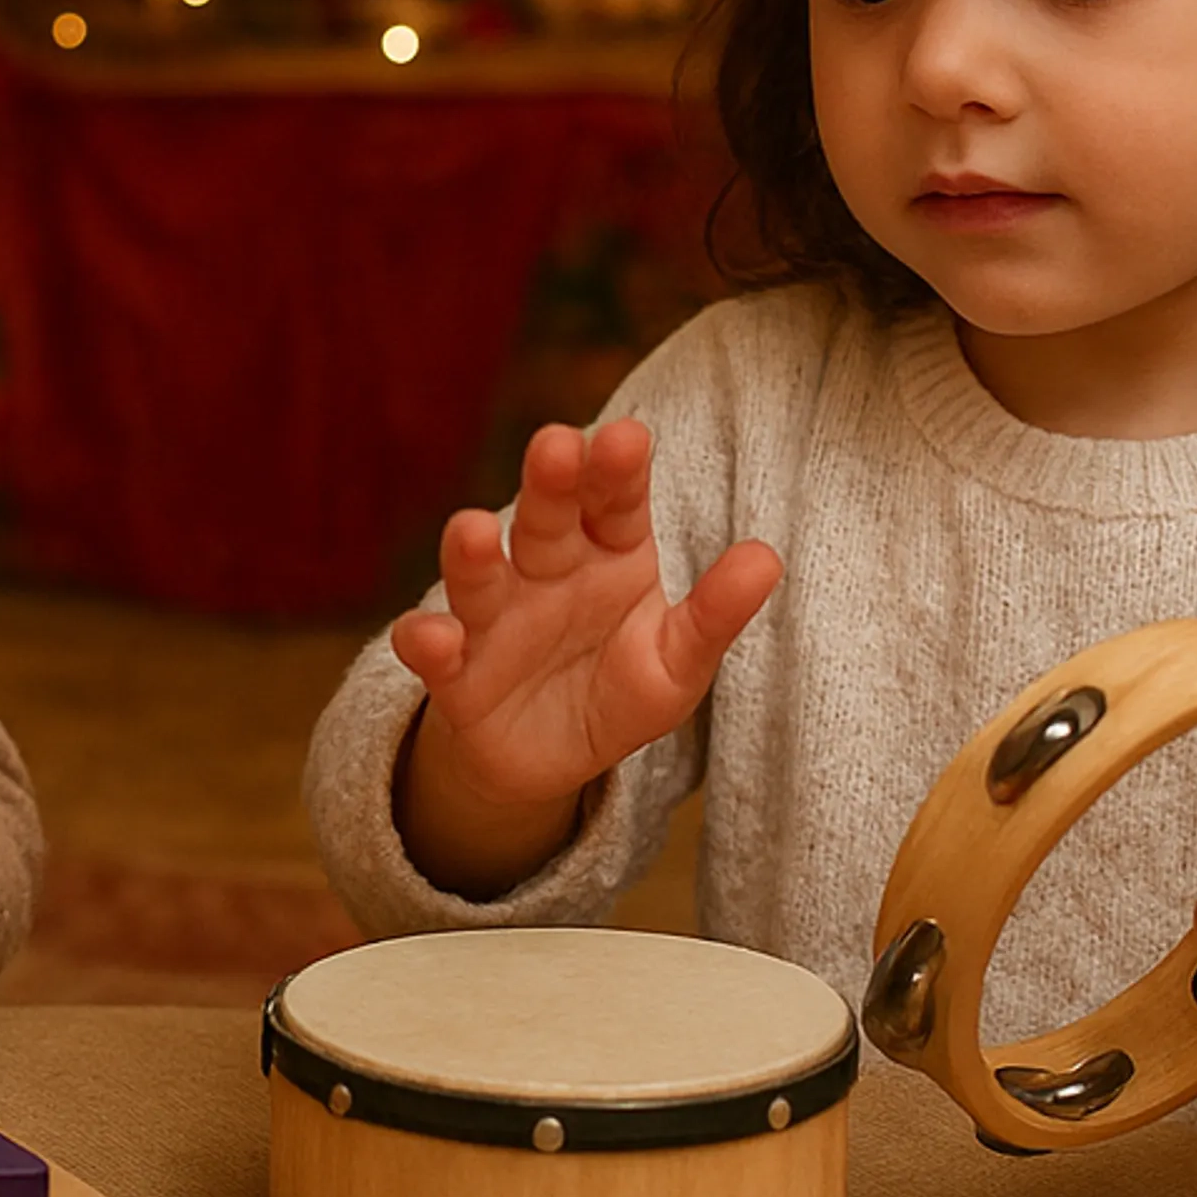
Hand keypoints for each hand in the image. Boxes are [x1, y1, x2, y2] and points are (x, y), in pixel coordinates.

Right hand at [388, 419, 779, 896]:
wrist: (549, 759)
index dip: (617, 471)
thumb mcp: (678, 662)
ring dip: (471, 552)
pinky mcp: (454, 673)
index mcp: (607, 553)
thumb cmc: (620, 691)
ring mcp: (494, 617)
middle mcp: (544, 570)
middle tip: (556, 443)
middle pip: (545, 518)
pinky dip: (427, 642)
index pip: (614, 501)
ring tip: (472, 530)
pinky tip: (435, 638)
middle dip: (547, 482)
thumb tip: (768, 557)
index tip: (629, 437)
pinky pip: (433, 650)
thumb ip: (715, 614)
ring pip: (478, 575)